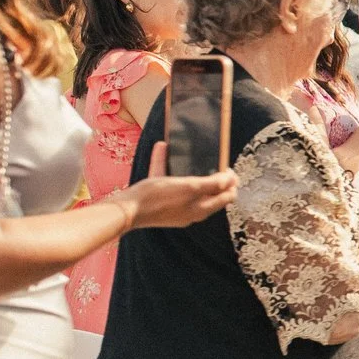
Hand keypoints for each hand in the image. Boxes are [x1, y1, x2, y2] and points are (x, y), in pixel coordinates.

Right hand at [116, 144, 236, 228]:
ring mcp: (175, 206)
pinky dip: (165, 164)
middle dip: (215, 177)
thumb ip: (212, 184)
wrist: (127, 210)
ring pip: (187, 185)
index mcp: (201, 209)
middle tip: (217, 163)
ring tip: (192, 155)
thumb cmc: (158, 198)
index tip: (229, 168)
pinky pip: (166, 179)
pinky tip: (161, 148)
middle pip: (210, 192)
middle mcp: (191, 211)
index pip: (226, 197)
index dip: (231, 182)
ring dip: (190, 169)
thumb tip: (231, 180)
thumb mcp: (190, 188)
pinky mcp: (159, 200)